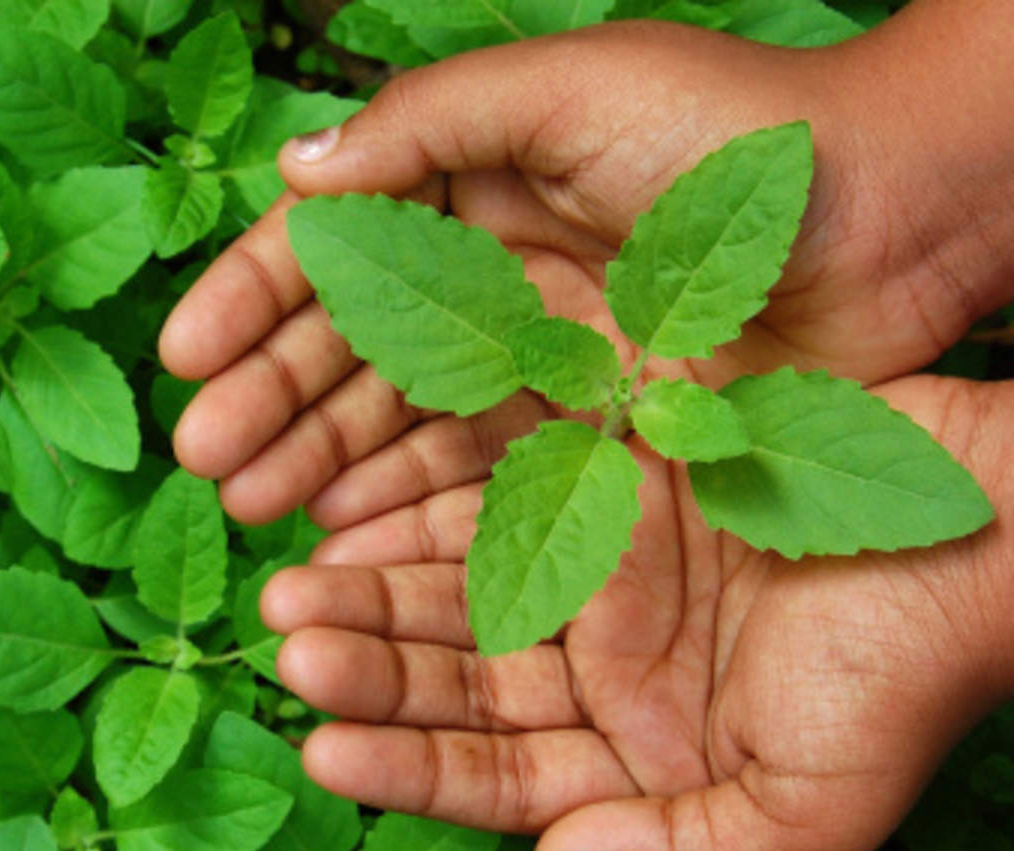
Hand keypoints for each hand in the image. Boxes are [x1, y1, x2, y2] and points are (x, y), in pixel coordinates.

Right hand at [159, 1, 1013, 528]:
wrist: (893, 215)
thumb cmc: (738, 136)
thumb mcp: (568, 90)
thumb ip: (428, 126)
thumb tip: (296, 169)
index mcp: (473, 187)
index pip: (333, 249)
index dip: (253, 301)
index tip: (186, 357)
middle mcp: (493, 277)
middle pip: (356, 347)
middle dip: (274, 399)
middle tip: (211, 463)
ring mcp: (538, 361)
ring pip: (405, 419)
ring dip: (325, 460)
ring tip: (258, 508)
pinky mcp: (589, 433)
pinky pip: (479, 472)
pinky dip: (411, 501)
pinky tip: (350, 530)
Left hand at [260, 375, 1013, 850]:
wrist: (974, 534)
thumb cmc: (904, 682)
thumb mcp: (808, 812)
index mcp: (631, 748)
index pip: (494, 771)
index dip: (408, 766)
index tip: (324, 749)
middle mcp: (599, 660)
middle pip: (461, 674)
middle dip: (371, 666)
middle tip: (286, 646)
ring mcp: (600, 564)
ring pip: (464, 585)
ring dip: (380, 587)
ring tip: (296, 588)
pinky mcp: (611, 476)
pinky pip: (503, 489)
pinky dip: (434, 501)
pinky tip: (363, 506)